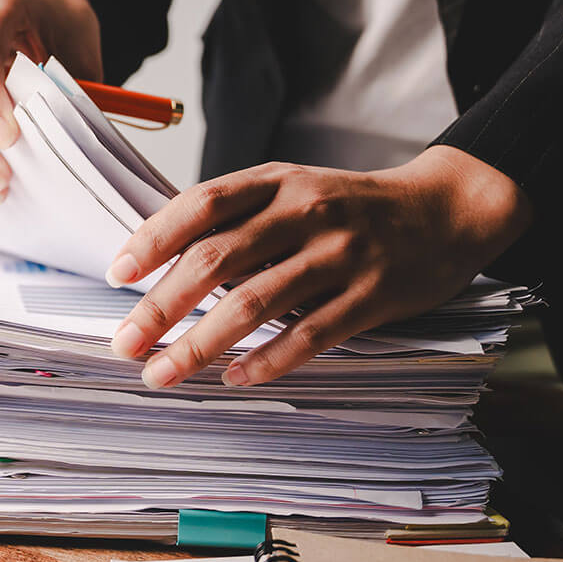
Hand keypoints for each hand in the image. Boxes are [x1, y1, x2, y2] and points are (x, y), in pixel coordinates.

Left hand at [105, 146, 532, 388]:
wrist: (445, 210)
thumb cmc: (349, 206)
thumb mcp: (292, 188)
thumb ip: (237, 216)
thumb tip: (163, 258)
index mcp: (276, 181)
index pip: (201, 204)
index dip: (154, 239)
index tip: (117, 275)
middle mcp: (304, 211)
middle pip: (217, 260)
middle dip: (161, 306)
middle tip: (124, 343)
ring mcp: (340, 254)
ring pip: (255, 304)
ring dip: (200, 345)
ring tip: (161, 374)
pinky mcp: (371, 296)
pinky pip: (310, 335)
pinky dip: (267, 361)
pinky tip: (235, 379)